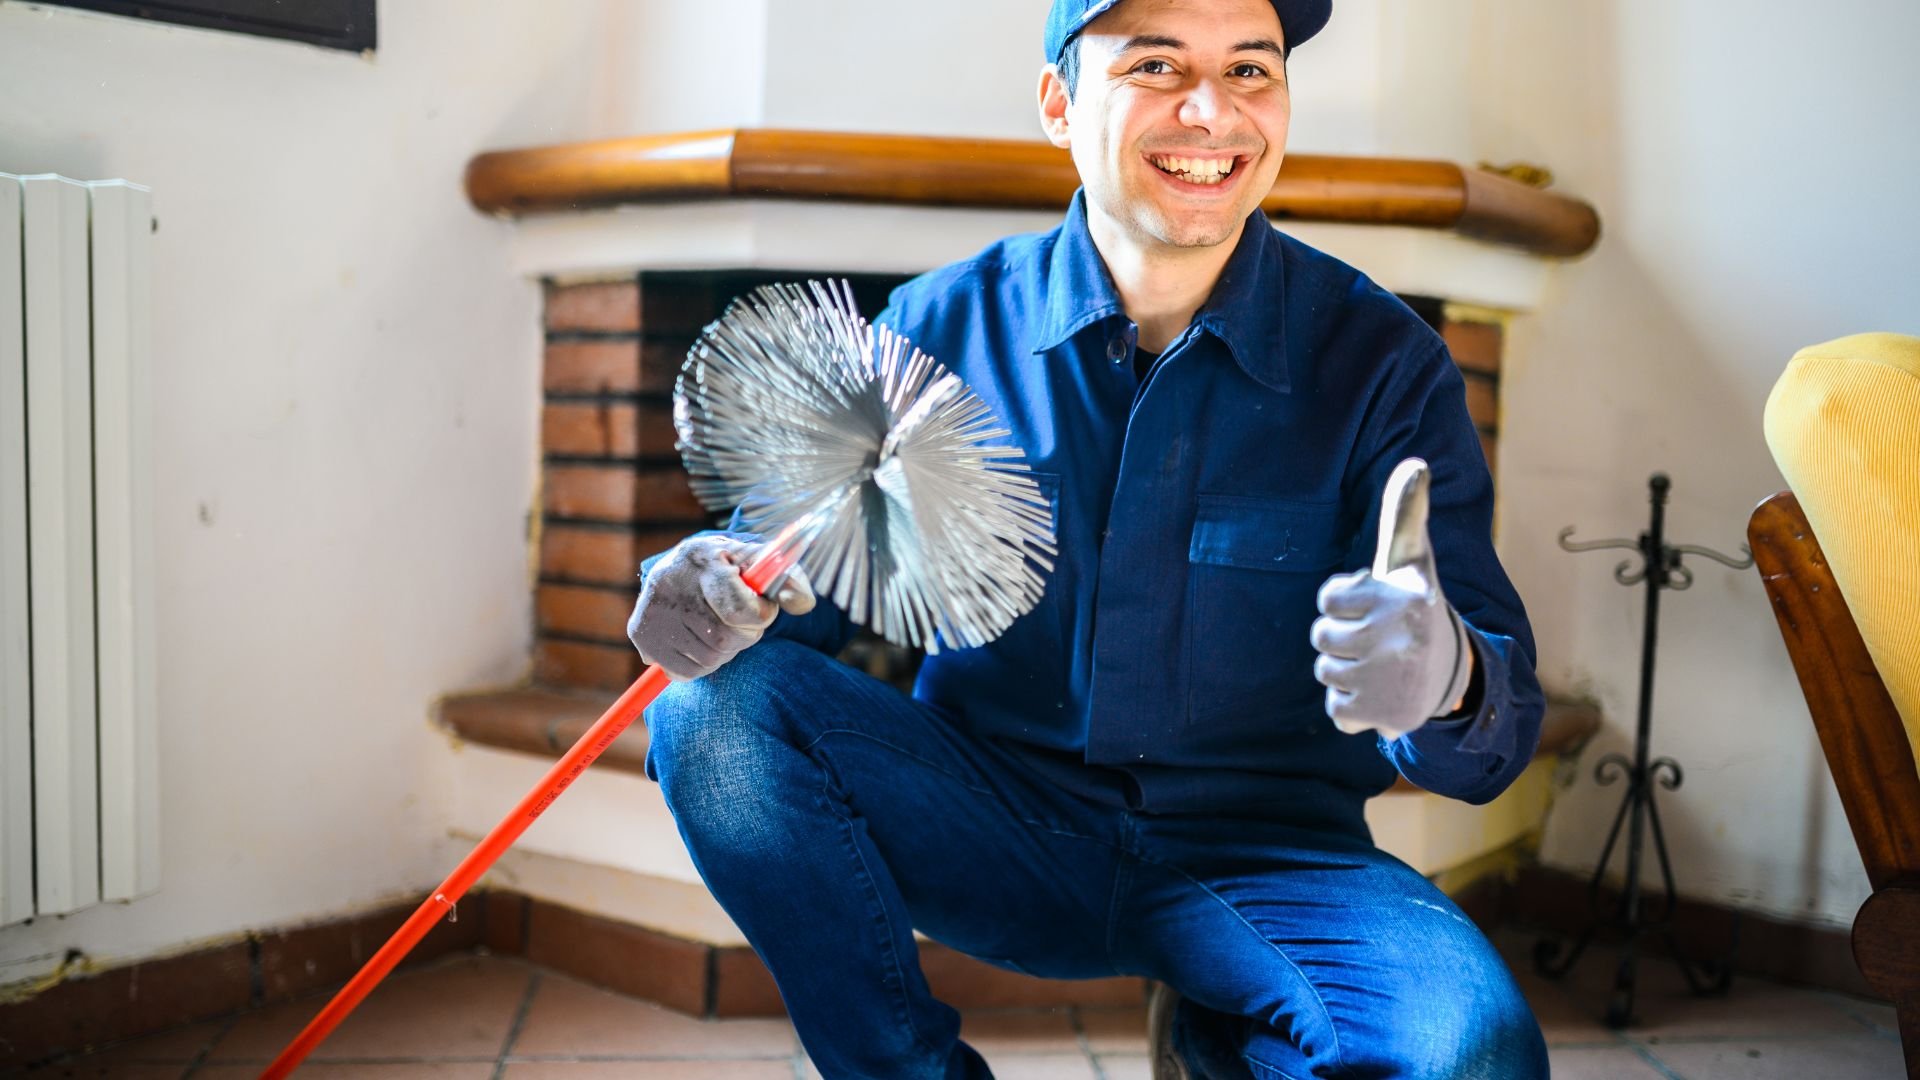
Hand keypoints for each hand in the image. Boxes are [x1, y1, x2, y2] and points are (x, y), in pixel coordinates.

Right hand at [627, 536, 815, 680]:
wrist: (687, 564)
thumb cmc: (734, 567)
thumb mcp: (764, 563)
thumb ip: (790, 581)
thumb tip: (802, 604)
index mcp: (703, 556)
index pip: (739, 610)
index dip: (760, 617)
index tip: (762, 609)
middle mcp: (669, 581)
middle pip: (724, 640)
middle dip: (743, 636)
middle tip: (740, 620)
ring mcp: (651, 609)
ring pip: (707, 659)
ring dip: (724, 652)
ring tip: (718, 626)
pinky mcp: (639, 632)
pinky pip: (684, 672)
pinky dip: (701, 664)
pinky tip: (698, 639)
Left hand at [1310, 458, 1474, 738]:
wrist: (1453, 674)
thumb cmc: (1415, 606)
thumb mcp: (1411, 560)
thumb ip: (1405, 513)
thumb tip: (1416, 463)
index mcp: (1404, 597)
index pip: (1327, 600)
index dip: (1343, 603)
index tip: (1372, 604)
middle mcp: (1401, 637)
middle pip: (1321, 637)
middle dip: (1341, 638)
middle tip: (1376, 639)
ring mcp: (1393, 679)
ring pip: (1325, 672)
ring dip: (1345, 671)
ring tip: (1379, 664)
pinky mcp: (1386, 716)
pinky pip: (1336, 711)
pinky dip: (1351, 707)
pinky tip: (1379, 693)